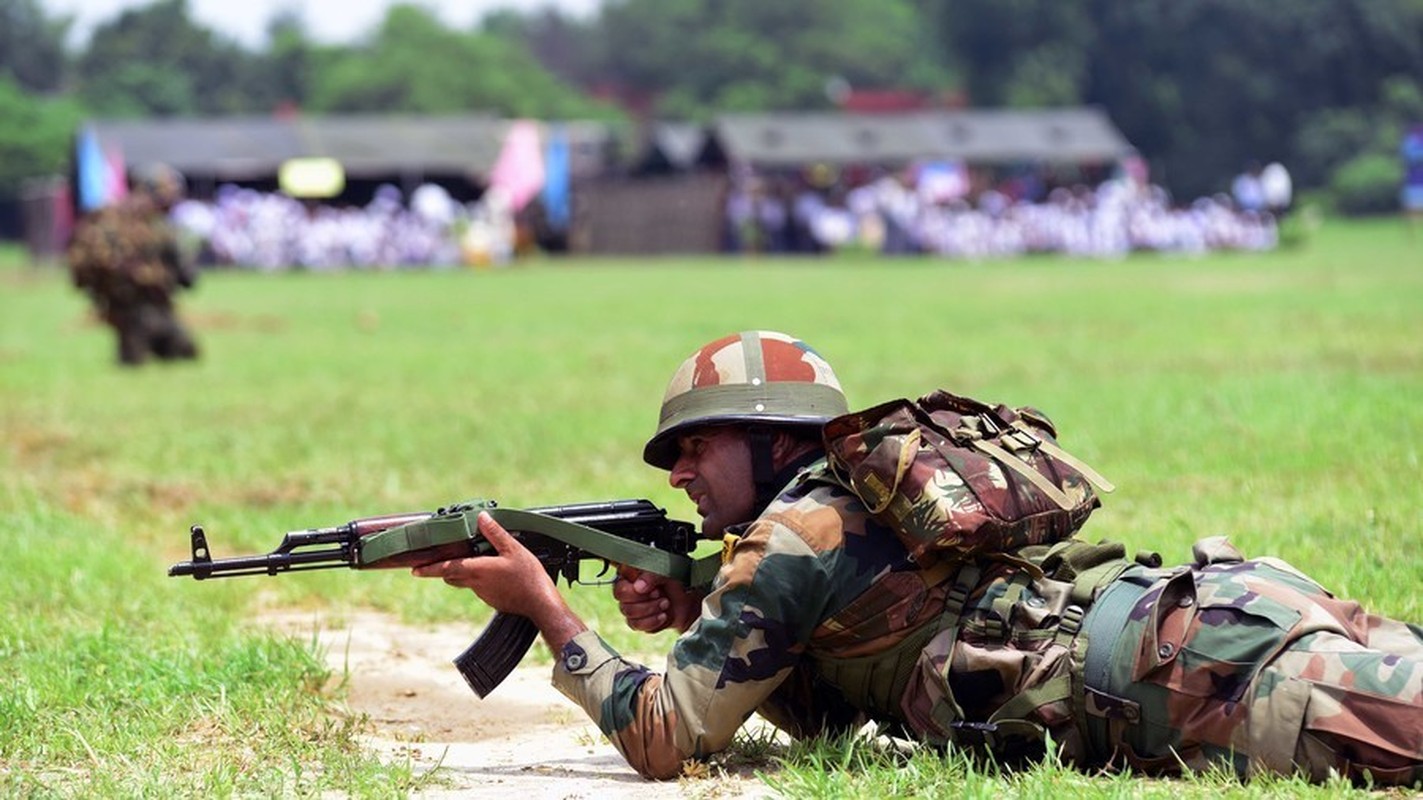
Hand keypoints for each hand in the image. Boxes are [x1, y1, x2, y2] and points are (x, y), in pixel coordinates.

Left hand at [412, 511, 585, 648]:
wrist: (540, 604)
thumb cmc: (529, 577)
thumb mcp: (514, 549)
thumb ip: (495, 534)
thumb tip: (482, 518)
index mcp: (478, 569)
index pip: (447, 568)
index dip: (429, 568)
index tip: (414, 570)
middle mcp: (476, 583)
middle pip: (451, 576)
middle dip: (441, 570)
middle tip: (433, 562)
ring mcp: (483, 593)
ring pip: (464, 582)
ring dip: (460, 573)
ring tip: (464, 561)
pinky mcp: (491, 599)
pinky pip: (477, 588)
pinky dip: (477, 579)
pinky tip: (491, 572)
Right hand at [613, 568, 703, 633]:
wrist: (688, 603)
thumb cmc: (676, 583)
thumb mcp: (668, 573)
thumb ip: (652, 576)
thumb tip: (638, 586)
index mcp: (630, 574)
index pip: (620, 578)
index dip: (635, 585)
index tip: (653, 587)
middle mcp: (627, 589)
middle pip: (621, 595)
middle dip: (644, 597)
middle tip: (659, 594)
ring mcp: (629, 606)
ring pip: (628, 611)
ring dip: (651, 609)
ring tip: (665, 603)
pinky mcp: (636, 621)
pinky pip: (636, 624)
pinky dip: (653, 621)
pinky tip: (663, 615)